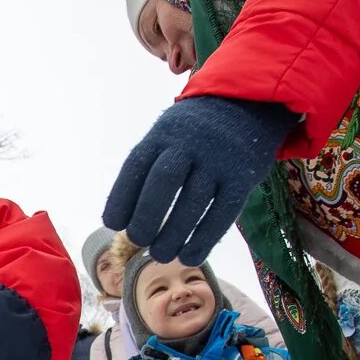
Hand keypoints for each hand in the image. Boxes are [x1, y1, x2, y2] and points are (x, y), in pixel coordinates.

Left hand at [103, 95, 298, 265]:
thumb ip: (150, 167)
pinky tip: (190, 256)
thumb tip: (124, 219)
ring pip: (193, 202)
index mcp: (163, 134)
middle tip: (138, 241)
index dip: (121, 197)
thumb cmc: (194, 133)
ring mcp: (218, 160)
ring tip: (161, 255)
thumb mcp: (168, 133)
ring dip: (173, 235)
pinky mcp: (242, 177)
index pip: (136, 166)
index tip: (113, 224)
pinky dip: (204, 239)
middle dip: (146, 217)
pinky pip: (222, 212)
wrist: (246, 103)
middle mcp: (189, 144)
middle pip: (164, 182)